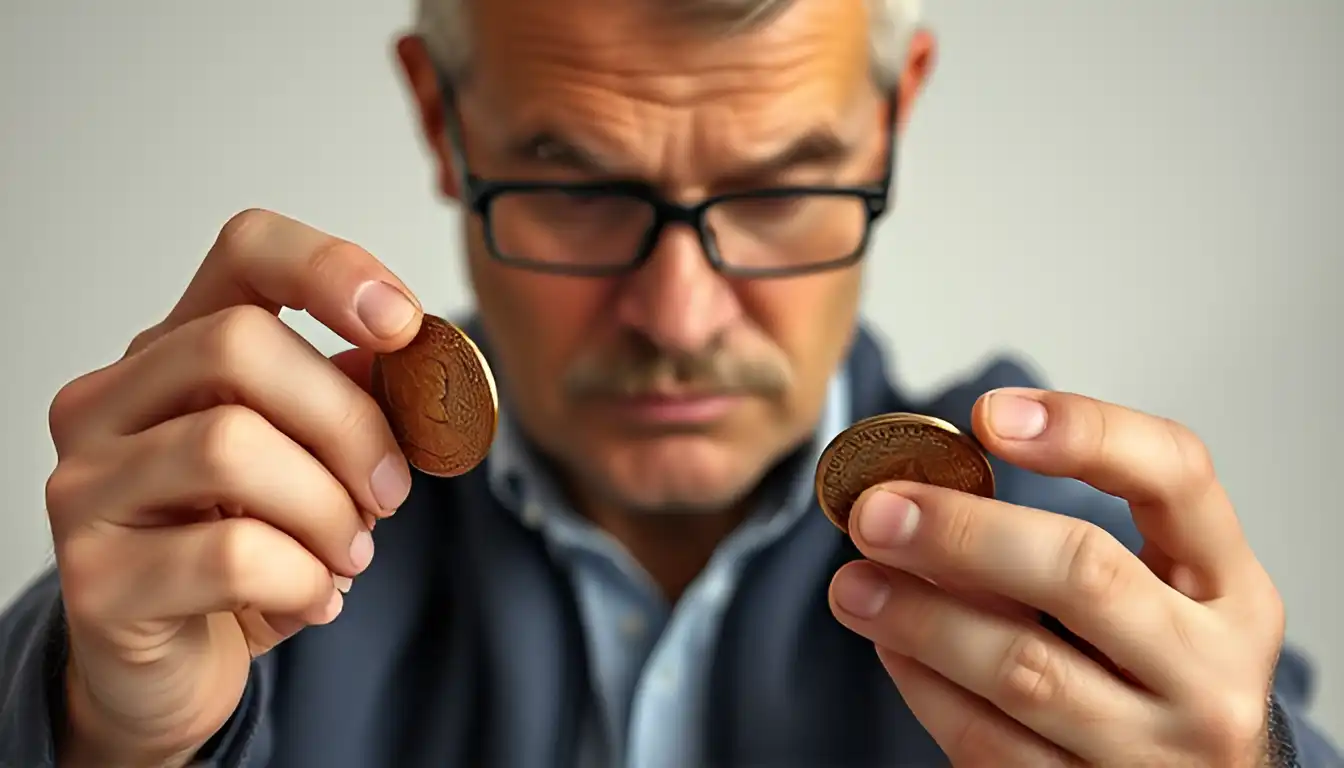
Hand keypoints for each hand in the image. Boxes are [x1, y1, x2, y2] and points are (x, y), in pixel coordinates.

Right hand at [45, 210, 422, 765]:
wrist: (173, 668)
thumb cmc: (246, 548)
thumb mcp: (312, 463)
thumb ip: (352, 401)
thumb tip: (411, 359)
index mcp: (174, 353)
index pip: (244, 251)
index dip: (331, 267)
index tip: (403, 324)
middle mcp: (109, 402)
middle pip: (240, 346)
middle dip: (347, 422)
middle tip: (391, 492)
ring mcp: (87, 486)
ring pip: (231, 447)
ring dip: (329, 512)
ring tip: (348, 555)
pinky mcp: (95, 578)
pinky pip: (231, 555)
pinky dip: (304, 580)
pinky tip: (311, 599)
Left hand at [827, 389, 1285, 766]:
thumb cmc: (1158, 674)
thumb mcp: (1156, 597)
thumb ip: (1067, 544)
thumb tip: (924, 501)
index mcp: (1231, 591)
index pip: (1176, 476)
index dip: (1085, 432)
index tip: (990, 413)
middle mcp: (1212, 673)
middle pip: (1085, 574)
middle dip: (964, 533)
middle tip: (878, 511)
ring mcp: (1157, 752)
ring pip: (1024, 668)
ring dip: (920, 615)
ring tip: (853, 584)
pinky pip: (989, 745)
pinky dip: (925, 687)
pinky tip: (889, 646)